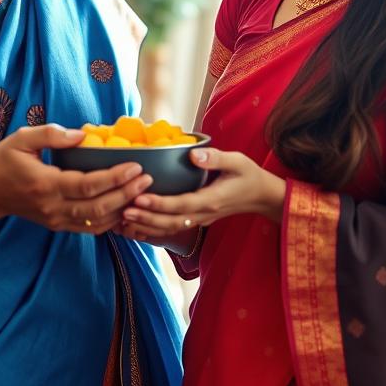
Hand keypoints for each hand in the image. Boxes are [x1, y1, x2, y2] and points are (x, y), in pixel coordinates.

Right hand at [0, 124, 152, 234]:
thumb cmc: (3, 161)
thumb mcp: (21, 139)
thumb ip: (51, 134)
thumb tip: (82, 135)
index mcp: (45, 185)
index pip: (87, 185)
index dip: (115, 177)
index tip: (136, 165)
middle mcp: (53, 208)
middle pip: (98, 207)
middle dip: (127, 194)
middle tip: (148, 179)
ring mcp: (56, 221)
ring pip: (97, 221)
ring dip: (123, 209)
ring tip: (143, 193)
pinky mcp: (58, 226)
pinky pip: (90, 228)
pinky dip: (111, 221)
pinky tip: (126, 208)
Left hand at [118, 147, 286, 241]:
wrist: (262, 197)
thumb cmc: (249, 175)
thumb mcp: (237, 161)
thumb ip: (216, 158)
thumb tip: (193, 155)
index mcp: (212, 200)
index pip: (181, 205)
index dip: (158, 203)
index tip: (138, 197)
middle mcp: (203, 214)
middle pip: (170, 222)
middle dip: (145, 217)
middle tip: (122, 210)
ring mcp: (200, 220)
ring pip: (169, 229)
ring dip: (146, 226)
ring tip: (123, 220)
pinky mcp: (196, 220)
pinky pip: (172, 229)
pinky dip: (152, 230)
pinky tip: (135, 226)